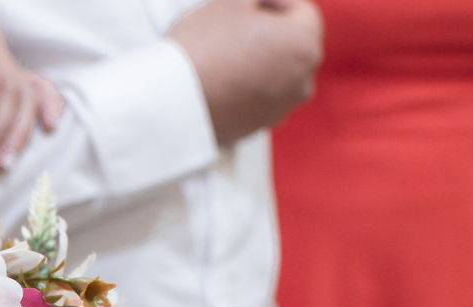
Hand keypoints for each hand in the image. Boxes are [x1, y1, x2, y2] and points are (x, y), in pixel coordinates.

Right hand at [169, 0, 322, 145]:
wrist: (168, 101)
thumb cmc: (202, 45)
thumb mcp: (233, 0)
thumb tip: (262, 4)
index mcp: (304, 46)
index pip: (302, 11)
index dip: (273, 2)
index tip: (248, 4)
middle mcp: (301, 83)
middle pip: (293, 46)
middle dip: (271, 33)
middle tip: (237, 27)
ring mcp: (279, 110)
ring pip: (278, 75)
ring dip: (260, 61)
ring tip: (227, 55)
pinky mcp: (257, 127)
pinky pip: (260, 98)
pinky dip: (247, 86)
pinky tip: (221, 78)